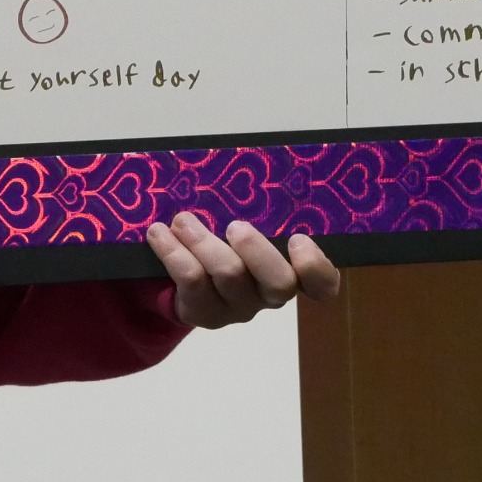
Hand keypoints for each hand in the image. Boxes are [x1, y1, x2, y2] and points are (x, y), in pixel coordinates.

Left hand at [147, 212, 340, 328]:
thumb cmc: (231, 243)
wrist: (191, 283)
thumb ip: (256, 211)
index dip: (316, 267)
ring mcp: (238, 307)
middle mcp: (270, 294)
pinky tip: (159, 233)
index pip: (322, 284)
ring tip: (182, 219)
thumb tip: (243, 168)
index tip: (298, 239)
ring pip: (228, 276)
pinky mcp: (204, 313)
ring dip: (203, 241)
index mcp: (292, 272)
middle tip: (235, 226)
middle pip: (278, 283)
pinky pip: (190, 281)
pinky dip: (173, 252)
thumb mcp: (249, 228)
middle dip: (257, 251)